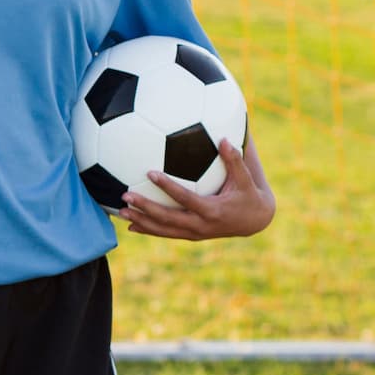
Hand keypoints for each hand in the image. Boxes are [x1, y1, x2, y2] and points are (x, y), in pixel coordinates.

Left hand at [120, 137, 274, 240]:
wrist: (254, 222)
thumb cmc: (248, 195)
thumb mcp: (245, 179)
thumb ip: (234, 160)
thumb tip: (224, 138)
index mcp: (212, 211)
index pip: (185, 199)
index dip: (168, 187)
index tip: (151, 173)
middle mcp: (200, 225)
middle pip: (167, 219)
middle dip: (145, 209)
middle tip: (125, 196)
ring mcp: (194, 233)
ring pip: (163, 230)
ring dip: (141, 222)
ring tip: (120, 212)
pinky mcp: (190, 236)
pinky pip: (166, 233)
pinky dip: (148, 230)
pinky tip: (130, 226)